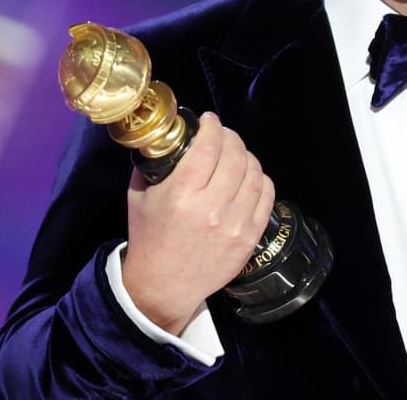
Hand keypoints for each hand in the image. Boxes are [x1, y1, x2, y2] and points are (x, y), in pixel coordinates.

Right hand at [120, 111, 274, 334]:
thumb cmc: (150, 238)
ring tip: (235, 155)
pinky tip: (248, 176)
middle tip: (221, 135)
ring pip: (255, 171)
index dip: (212, 126)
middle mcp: (213, 206)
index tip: (209, 120)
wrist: (164, 286)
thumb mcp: (139, 196)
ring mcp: (236, 223)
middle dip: (230, 137)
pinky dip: (260, 179)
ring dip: (246, 156)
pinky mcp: (251, 236)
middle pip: (236, 154)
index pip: (209, 145)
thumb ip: (153, 164)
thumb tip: (167, 137)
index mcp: (183, 194)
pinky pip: (267, 194)